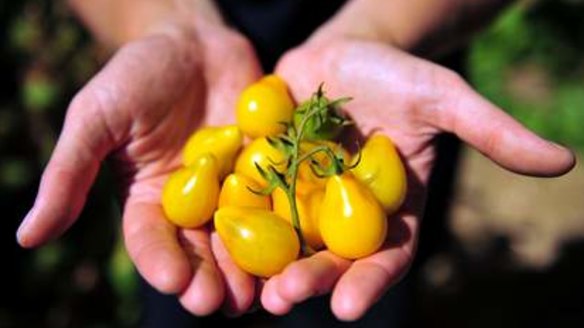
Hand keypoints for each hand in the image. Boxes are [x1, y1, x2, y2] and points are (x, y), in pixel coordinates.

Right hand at [16, 21, 261, 314]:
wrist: (193, 44)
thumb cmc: (136, 75)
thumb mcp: (97, 118)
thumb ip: (69, 174)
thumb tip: (26, 237)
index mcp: (149, 203)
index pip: (151, 242)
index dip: (161, 263)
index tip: (174, 281)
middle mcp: (194, 207)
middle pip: (202, 252)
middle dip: (210, 279)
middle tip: (221, 304)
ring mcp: (234, 193)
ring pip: (243, 240)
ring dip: (250, 270)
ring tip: (260, 294)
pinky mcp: (268, 174)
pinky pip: (279, 202)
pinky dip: (286, 227)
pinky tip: (296, 249)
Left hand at [256, 37, 574, 319]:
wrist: (348, 53)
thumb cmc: (400, 77)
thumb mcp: (444, 100)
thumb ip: (492, 132)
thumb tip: (564, 163)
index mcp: (388, 211)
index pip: (383, 256)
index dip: (370, 280)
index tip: (353, 305)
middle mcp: (342, 214)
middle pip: (326, 255)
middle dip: (309, 279)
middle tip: (285, 299)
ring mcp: (301, 196)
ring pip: (282, 237)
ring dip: (265, 262)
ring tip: (249, 284)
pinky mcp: (266, 173)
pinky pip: (248, 199)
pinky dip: (233, 217)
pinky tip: (214, 234)